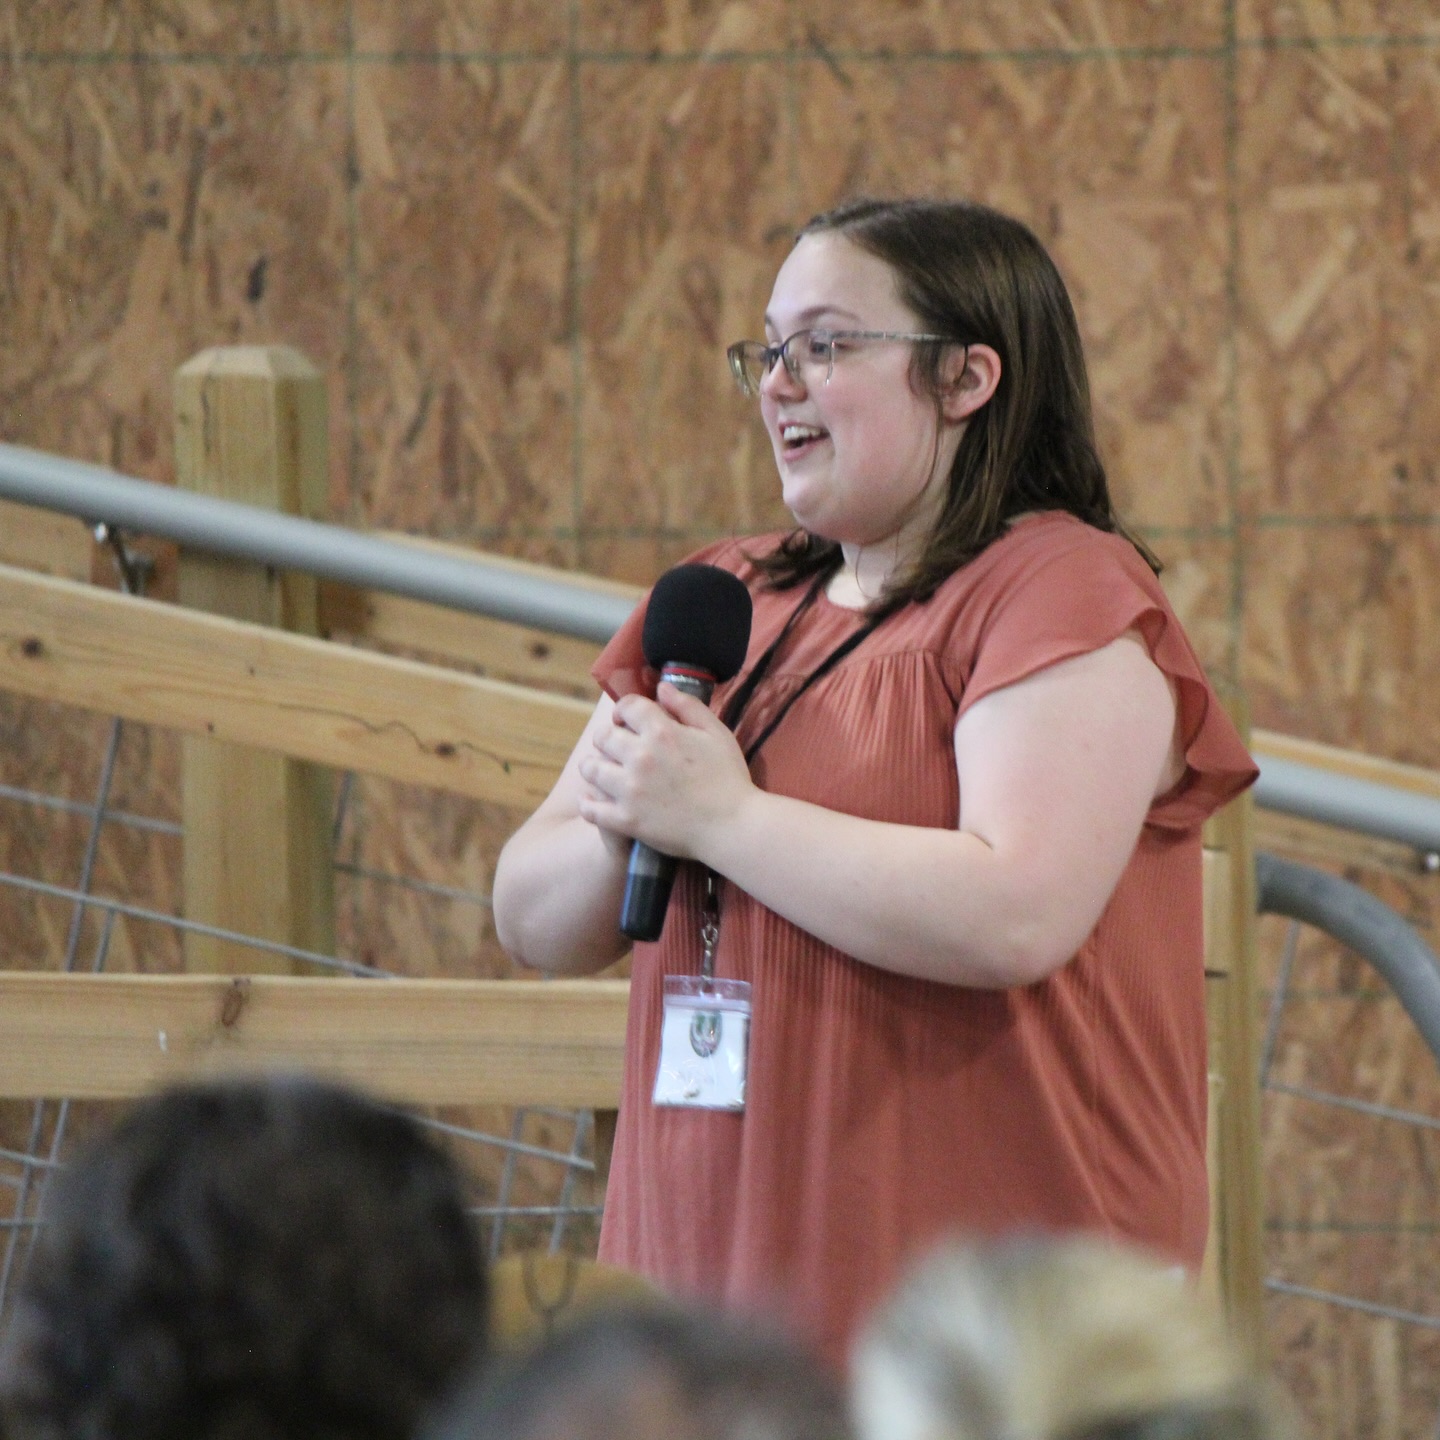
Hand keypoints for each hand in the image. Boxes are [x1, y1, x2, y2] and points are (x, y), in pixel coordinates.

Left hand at [575, 686, 754, 860]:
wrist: (732, 826)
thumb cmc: (729, 778)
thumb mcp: (716, 733)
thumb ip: (688, 706)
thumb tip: (662, 688)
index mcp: (662, 732)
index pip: (626, 706)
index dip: (625, 709)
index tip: (629, 720)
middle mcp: (640, 757)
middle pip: (602, 735)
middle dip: (608, 736)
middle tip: (617, 747)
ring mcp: (629, 790)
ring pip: (590, 768)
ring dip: (595, 766)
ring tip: (604, 771)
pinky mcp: (626, 820)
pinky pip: (590, 808)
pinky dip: (588, 802)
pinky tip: (595, 800)